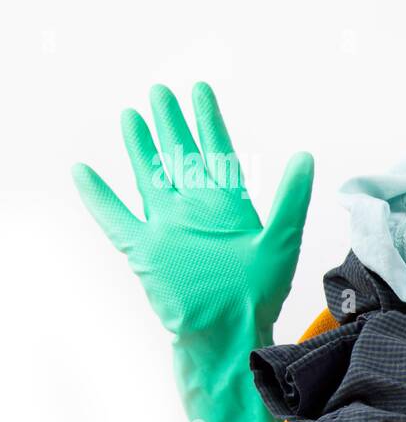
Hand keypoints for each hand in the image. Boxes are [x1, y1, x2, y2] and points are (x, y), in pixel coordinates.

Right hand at [73, 83, 312, 421]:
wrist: (230, 330)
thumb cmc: (260, 292)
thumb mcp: (282, 238)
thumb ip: (291, 197)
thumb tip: (306, 156)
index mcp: (228, 204)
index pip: (216, 152)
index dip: (208, 121)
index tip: (200, 91)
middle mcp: (195, 210)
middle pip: (179, 156)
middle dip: (170, 124)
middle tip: (160, 92)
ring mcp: (168, 227)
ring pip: (149, 176)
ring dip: (140, 147)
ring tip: (130, 116)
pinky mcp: (144, 249)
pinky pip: (115, 216)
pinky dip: (98, 195)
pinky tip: (84, 172)